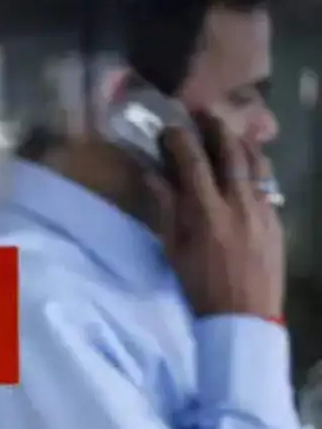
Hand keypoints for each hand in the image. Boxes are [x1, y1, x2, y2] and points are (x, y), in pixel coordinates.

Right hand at [148, 126, 283, 320]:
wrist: (245, 316)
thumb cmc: (201, 286)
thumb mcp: (173, 250)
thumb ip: (166, 209)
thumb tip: (151, 175)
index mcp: (207, 214)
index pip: (193, 164)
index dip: (180, 141)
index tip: (169, 129)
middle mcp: (238, 204)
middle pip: (231, 153)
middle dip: (216, 128)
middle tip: (204, 112)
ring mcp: (263, 209)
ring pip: (257, 163)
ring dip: (242, 141)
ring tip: (230, 130)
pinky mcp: (277, 218)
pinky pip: (268, 182)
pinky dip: (257, 165)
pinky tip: (250, 163)